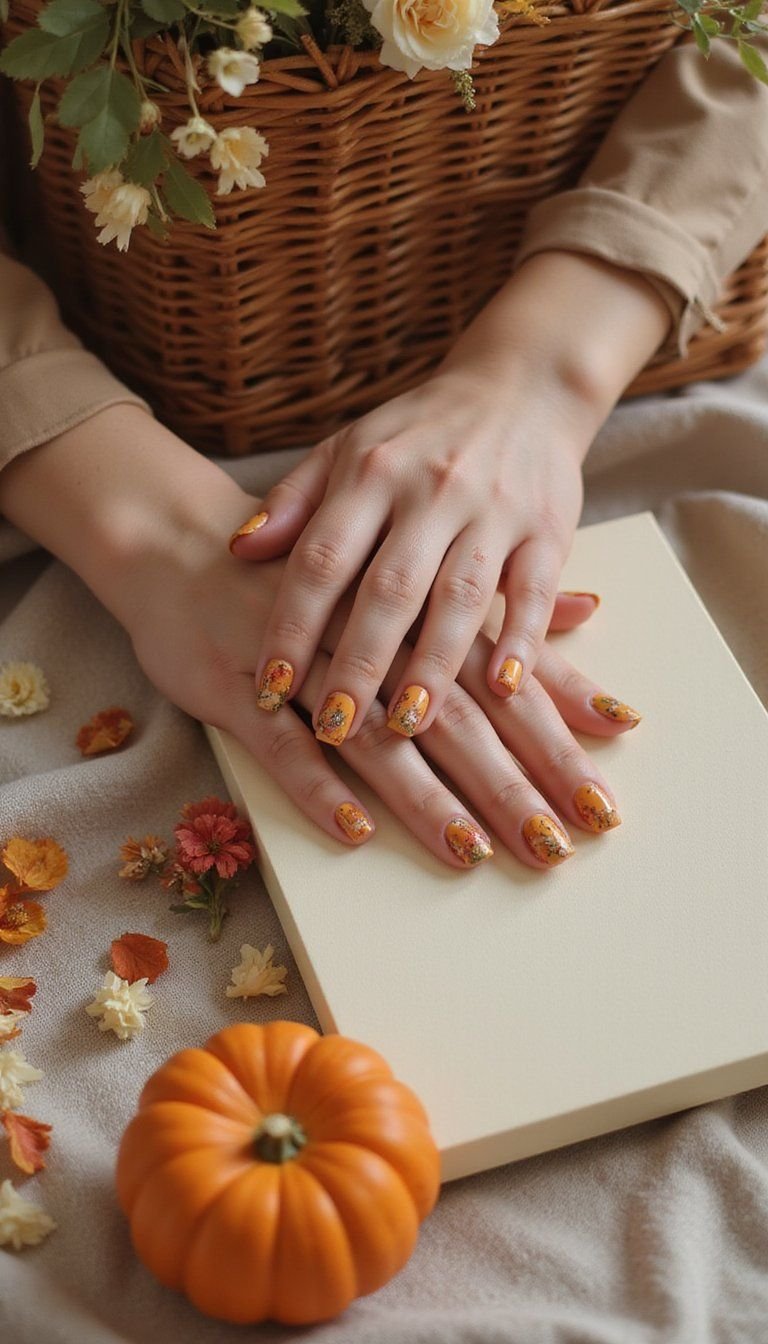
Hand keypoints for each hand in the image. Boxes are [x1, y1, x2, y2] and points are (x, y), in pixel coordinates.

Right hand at [0, 405, 640, 869]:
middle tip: (558, 846)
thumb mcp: (409, 562)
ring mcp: (300, 660)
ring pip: (373, 735)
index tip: (600, 796)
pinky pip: (279, 745)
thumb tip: (587, 608)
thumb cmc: (313, 565)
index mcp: (417, 602)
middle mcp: (369, 632)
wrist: (179, 538)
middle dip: (510, 782)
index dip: (556, 737)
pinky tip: (358, 831)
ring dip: (425, 796)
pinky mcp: (237, 688)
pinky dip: (318, 787)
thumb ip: (494, 594)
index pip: (502, 677)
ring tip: (474, 850)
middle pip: (452, 714)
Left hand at [232, 252, 668, 746]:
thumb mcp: (347, 446)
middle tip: (332, 728)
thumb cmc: (419, 432)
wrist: (521, 386)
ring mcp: (492, 510)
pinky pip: (534, 589)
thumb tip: (236, 548)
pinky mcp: (547, 529)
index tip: (266, 688)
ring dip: (433, 667)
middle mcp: (430, 491)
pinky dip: (523, 639)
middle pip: (388, 588)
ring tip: (406, 728)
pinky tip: (504, 688)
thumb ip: (294, 500)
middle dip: (358, 663)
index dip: (292, 625)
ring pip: (460, 597)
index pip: (322, 559)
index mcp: (370, 472)